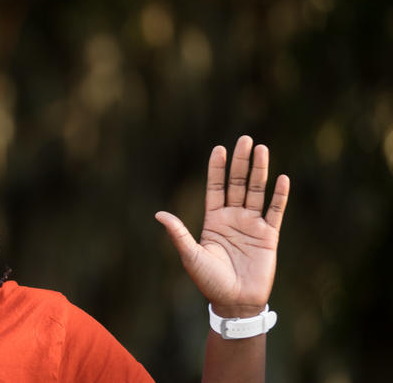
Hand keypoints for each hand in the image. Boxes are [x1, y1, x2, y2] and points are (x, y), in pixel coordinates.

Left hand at [155, 135, 289, 317]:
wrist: (234, 302)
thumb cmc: (209, 281)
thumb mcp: (191, 255)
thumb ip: (178, 233)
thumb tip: (159, 214)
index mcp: (214, 220)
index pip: (215, 187)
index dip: (217, 168)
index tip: (219, 148)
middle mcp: (233, 218)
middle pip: (237, 183)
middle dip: (240, 162)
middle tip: (245, 139)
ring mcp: (252, 225)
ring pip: (257, 192)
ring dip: (259, 171)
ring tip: (261, 149)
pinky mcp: (269, 236)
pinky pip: (275, 212)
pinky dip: (279, 196)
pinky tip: (282, 178)